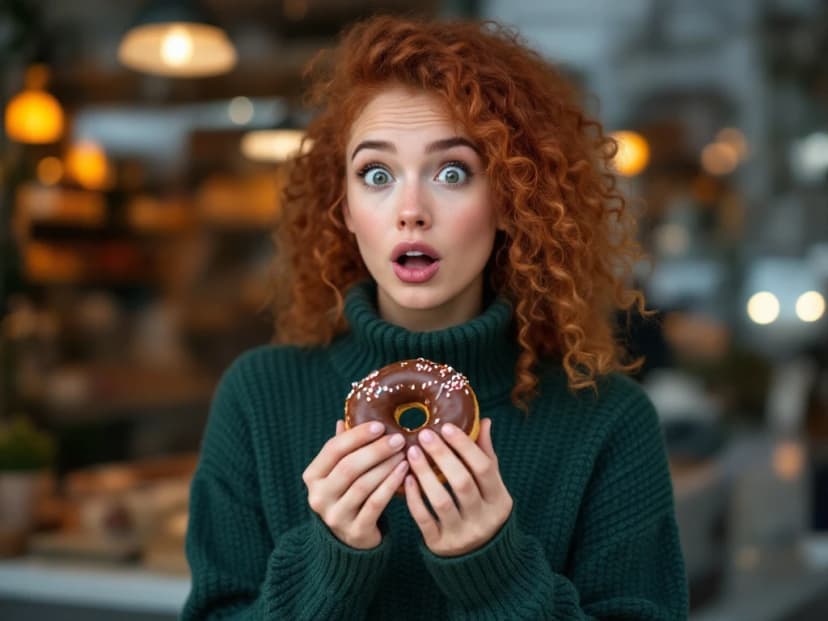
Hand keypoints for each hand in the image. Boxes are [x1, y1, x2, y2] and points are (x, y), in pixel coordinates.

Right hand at [302, 420, 408, 548]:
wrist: (349, 539)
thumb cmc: (346, 494)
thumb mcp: (338, 471)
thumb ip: (341, 448)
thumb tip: (344, 418)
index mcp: (312, 476)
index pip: (333, 449)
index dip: (357, 435)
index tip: (380, 425)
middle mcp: (319, 496)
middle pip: (348, 467)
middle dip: (376, 450)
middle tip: (398, 439)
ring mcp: (335, 516)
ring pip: (363, 485)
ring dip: (386, 466)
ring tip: (404, 453)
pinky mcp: (354, 531)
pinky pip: (376, 503)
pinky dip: (391, 485)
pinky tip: (405, 471)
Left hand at [404, 418, 512, 556]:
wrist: (479, 558)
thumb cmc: (483, 510)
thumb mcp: (492, 486)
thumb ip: (486, 455)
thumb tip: (484, 421)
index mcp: (499, 500)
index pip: (484, 468)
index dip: (465, 446)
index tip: (446, 427)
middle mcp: (483, 518)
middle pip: (462, 483)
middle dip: (442, 456)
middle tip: (424, 435)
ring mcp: (462, 533)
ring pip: (441, 501)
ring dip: (425, 474)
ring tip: (412, 453)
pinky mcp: (440, 544)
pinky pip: (424, 519)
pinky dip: (414, 497)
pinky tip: (406, 478)